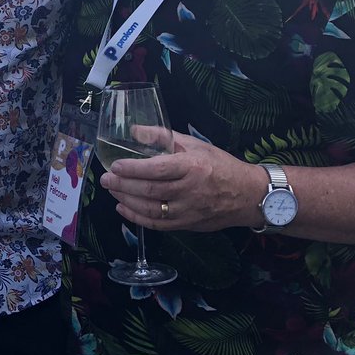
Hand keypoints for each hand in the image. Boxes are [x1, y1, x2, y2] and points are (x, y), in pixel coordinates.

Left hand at [101, 131, 264, 231]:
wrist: (248, 195)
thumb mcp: (195, 144)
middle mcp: (190, 191)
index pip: (157, 169)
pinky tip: (123, 208)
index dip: (133, 169)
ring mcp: (189, 211)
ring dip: (127, 201)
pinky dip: (137, 218)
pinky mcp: (188, 224)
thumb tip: (134, 130)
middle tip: (106, 179)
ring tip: (112, 190)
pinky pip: (158, 224)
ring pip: (151, 209)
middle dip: (123, 185)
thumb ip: (163, 137)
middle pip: (150, 190)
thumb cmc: (220, 166)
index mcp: (192, 167)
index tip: (115, 165)